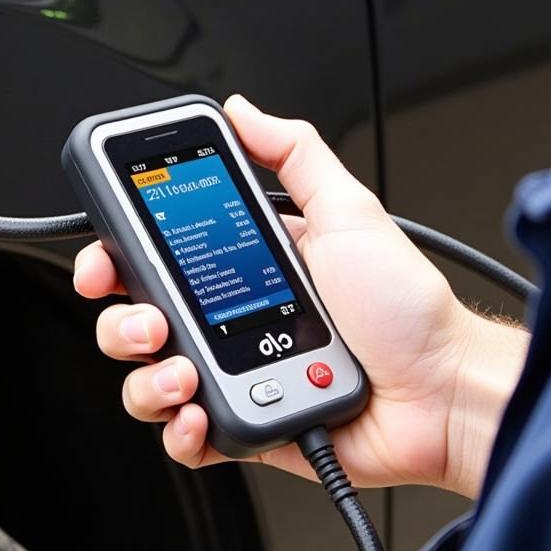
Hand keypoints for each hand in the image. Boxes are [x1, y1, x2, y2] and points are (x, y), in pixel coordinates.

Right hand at [74, 96, 527, 497]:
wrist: (443, 391)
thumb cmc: (406, 309)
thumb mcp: (348, 211)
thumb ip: (295, 154)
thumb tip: (244, 111)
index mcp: (245, 268)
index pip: (158, 260)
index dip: (117, 258)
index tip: (107, 257)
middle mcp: (230, 322)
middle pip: (135, 323)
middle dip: (121, 322)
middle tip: (150, 321)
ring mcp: (235, 376)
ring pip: (148, 383)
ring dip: (147, 381)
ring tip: (184, 373)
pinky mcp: (246, 427)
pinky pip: (186, 439)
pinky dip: (179, 432)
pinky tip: (198, 413)